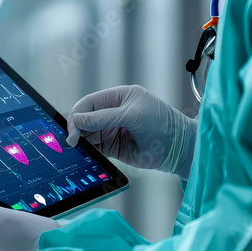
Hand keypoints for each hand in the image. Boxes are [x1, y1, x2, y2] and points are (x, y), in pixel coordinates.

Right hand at [66, 85, 196, 179]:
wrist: (179, 148)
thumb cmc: (162, 124)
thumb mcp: (132, 116)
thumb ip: (104, 118)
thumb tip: (78, 119)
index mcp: (119, 97)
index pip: (90, 102)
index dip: (79, 113)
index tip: (74, 127)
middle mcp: (114, 112)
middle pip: (86, 117)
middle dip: (77, 127)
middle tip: (72, 140)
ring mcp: (113, 129)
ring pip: (88, 133)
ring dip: (81, 139)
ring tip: (76, 148)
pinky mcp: (114, 146)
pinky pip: (95, 147)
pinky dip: (88, 150)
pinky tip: (84, 153)